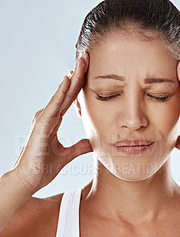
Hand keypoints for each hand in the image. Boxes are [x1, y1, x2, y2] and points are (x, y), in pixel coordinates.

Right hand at [12, 51, 92, 194]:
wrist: (28, 180)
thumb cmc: (43, 167)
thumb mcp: (67, 155)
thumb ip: (80, 147)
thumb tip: (93, 142)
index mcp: (53, 121)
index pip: (69, 98)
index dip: (79, 84)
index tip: (89, 69)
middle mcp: (48, 117)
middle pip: (66, 92)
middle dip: (77, 74)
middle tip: (87, 57)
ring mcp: (43, 120)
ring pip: (60, 95)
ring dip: (72, 78)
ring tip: (81, 62)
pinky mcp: (41, 126)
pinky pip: (53, 106)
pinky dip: (60, 93)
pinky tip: (68, 80)